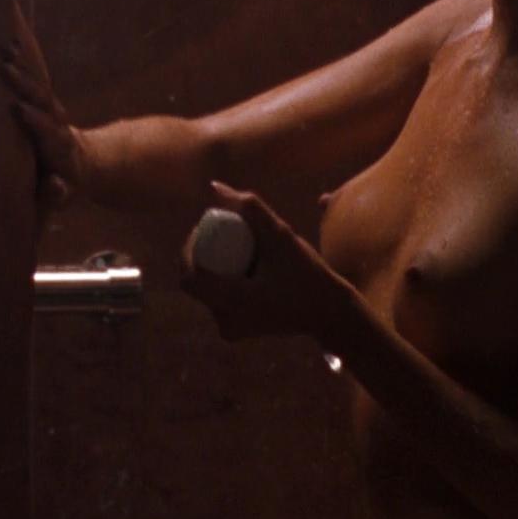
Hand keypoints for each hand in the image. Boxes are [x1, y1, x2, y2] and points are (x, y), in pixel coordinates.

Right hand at [0, 20, 79, 210]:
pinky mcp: (44, 102)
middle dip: (26, 85)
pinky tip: (7, 44)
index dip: (36, 121)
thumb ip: (57, 194)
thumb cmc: (62, 188)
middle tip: (5, 68)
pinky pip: (33, 80)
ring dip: (22, 68)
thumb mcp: (61, 197)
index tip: (19, 108)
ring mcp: (51, 111)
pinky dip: (22, 64)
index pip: (48, 132)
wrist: (81, 167)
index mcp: (60, 149)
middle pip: (44, 102)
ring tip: (4, 49)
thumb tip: (57, 184)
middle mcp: (57, 125)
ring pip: (38, 87)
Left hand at [180, 182, 351, 342]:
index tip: (205, 227)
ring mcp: (229, 330)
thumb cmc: (307, 273)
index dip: (190, 247)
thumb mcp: (281, 236)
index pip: (190, 274)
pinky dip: (220, 281)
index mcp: (232, 302)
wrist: (327, 311)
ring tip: (226, 245)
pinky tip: (233, 264)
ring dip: (208, 267)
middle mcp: (225, 322)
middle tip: (215, 233)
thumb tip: (214, 186)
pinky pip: (216, 301)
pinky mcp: (235, 332)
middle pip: (194, 282)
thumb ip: (251, 209)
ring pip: (204, 292)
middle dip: (199, 254)